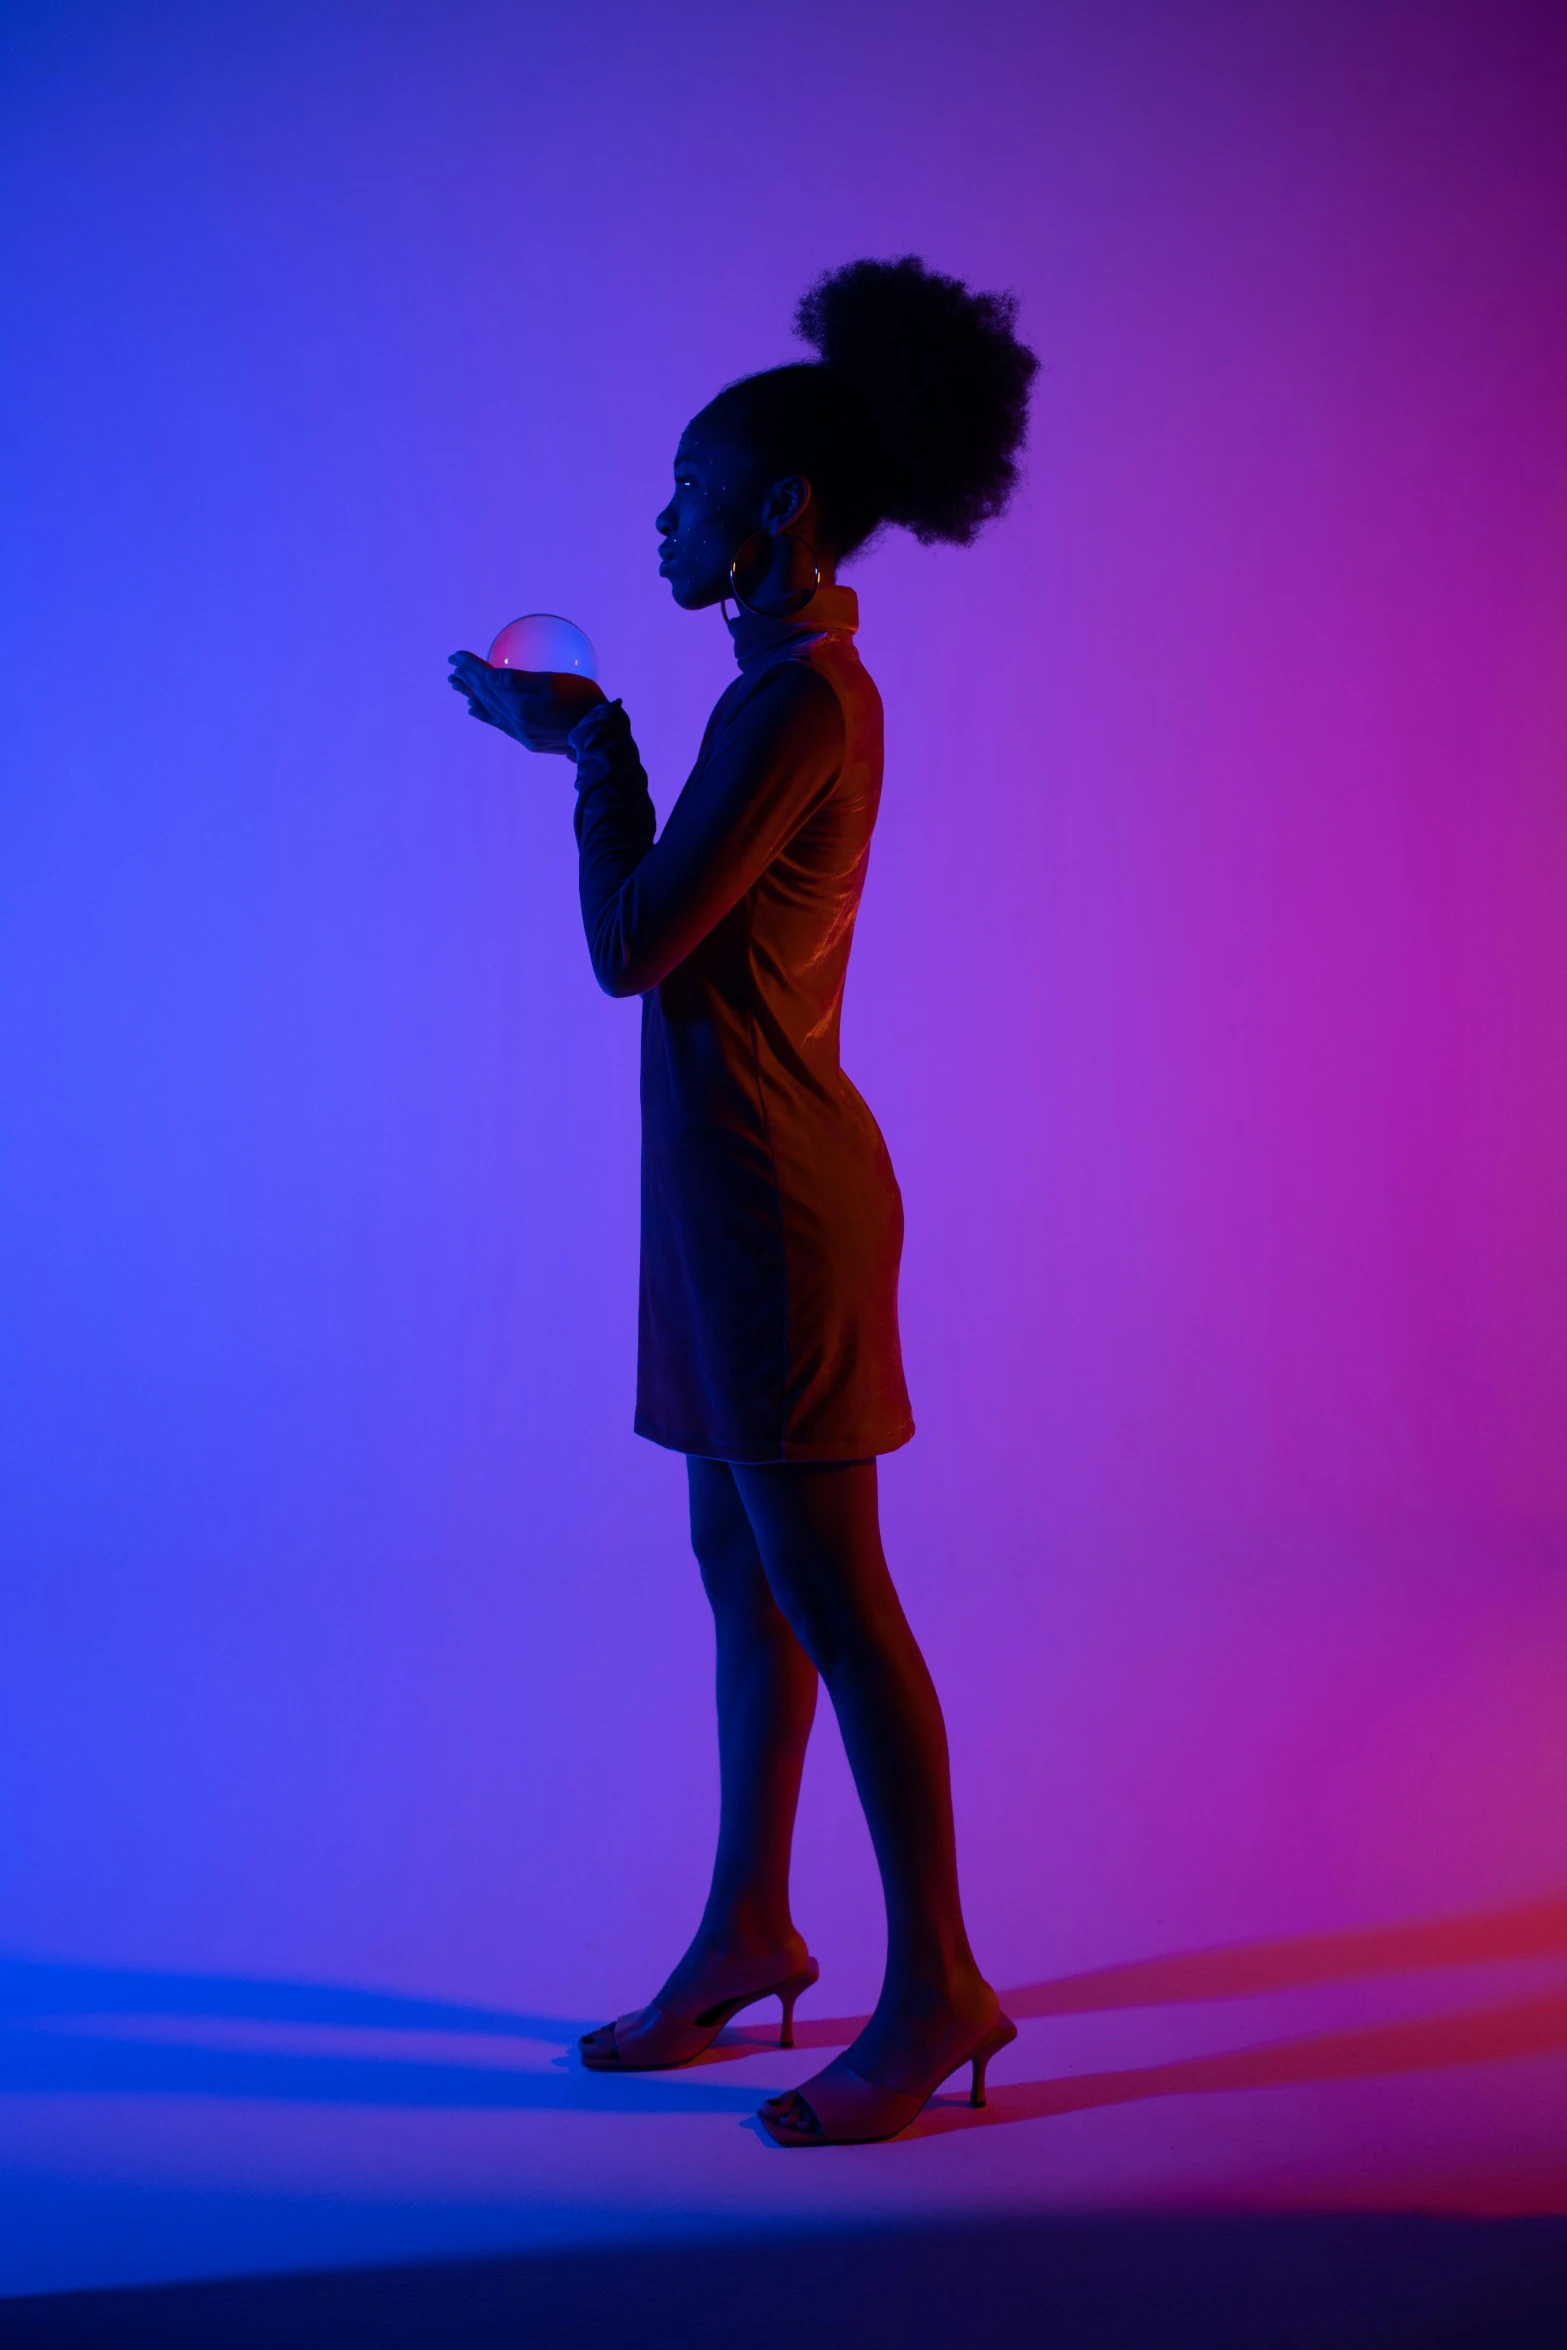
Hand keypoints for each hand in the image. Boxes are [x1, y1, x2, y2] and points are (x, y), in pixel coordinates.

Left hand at [447, 651, 605, 754]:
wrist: (600, 736)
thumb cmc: (583, 701)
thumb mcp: (553, 682)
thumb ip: (519, 680)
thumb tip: (490, 675)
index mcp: (519, 704)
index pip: (488, 680)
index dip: (471, 666)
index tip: (456, 656)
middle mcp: (515, 721)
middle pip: (485, 695)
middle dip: (467, 679)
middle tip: (452, 668)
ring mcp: (521, 733)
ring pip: (489, 711)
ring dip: (472, 696)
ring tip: (456, 685)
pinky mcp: (529, 740)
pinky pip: (499, 724)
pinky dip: (484, 714)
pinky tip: (475, 710)